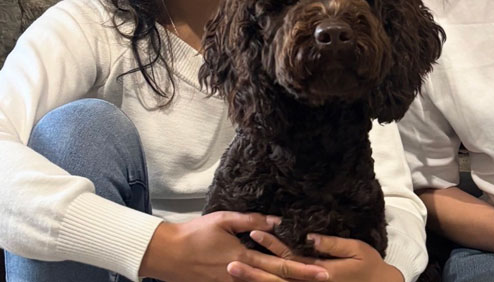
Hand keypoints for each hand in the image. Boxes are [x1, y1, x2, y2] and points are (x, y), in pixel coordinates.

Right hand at [139, 212, 329, 281]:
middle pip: (276, 281)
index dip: (302, 268)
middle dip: (301, 281)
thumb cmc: (195, 234)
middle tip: (325, 279)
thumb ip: (252, 221)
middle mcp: (240, 276)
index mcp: (244, 258)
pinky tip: (276, 281)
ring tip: (306, 280)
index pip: (280, 265)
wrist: (167, 255)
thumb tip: (277, 221)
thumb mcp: (224, 220)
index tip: (322, 270)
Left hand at [233, 231, 402, 281]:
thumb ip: (332, 245)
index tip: (253, 233)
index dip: (270, 246)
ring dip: (256, 281)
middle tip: (230, 263)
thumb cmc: (369, 267)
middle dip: (253, 271)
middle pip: (276, 279)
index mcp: (320, 273)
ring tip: (234, 273)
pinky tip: (255, 280)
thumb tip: (309, 237)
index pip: (289, 259)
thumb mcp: (356, 250)